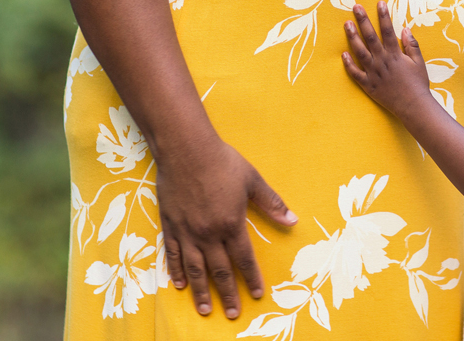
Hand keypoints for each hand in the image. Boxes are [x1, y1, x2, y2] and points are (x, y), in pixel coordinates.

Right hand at [156, 138, 297, 318]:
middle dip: (228, 294)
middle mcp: (209, 233)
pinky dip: (176, 271)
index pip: (244, 258)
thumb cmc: (222, 162)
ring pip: (195, 269)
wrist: (186, 149)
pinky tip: (180, 285)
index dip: (252, 277)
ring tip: (205, 310)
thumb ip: (272, 204)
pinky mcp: (170, 225)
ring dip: (201, 291)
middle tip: (232, 313)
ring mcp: (187, 231)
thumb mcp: (252, 181)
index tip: (257, 294)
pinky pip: (173, 254)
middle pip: (220, 270)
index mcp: (231, 223)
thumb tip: (293, 221)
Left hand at [341, 2, 432, 116]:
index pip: (388, 30)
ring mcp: (374, 73)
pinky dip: (349, 64)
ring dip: (353, 37)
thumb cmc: (418, 84)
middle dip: (363, 20)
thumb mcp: (419, 62)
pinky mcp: (368, 85)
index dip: (383, 16)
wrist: (413, 106)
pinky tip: (343, 54)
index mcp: (395, 54)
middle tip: (356, 7)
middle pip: (371, 37)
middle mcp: (382, 61)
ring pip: (360, 52)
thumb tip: (405, 29)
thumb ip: (412, 45)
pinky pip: (356, 73)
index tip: (379, 3)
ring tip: (347, 24)